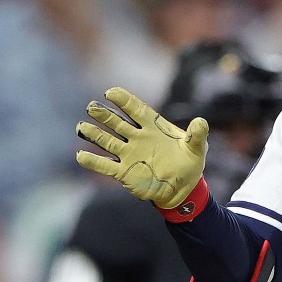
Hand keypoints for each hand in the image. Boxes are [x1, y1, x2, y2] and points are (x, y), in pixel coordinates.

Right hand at [76, 87, 207, 209]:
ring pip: (108, 142)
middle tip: (91, 107)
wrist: (182, 188)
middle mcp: (138, 138)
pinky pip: (106, 165)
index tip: (110, 92)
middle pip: (117, 123)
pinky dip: (93, 161)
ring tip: (81, 128)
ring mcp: (129, 154)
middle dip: (104, 115)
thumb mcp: (197, 148)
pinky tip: (80, 156)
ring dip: (94, 135)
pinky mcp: (124, 172)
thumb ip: (197, 134)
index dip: (123, 100)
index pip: (136, 109)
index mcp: (153, 126)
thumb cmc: (189, 164)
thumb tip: (201, 122)